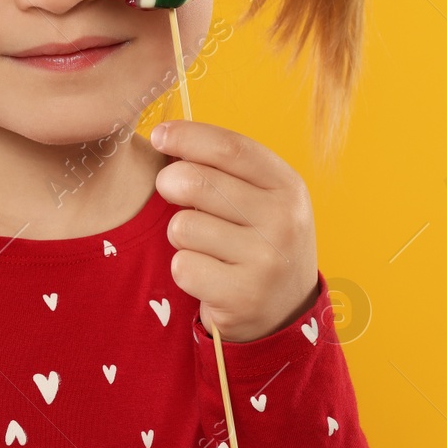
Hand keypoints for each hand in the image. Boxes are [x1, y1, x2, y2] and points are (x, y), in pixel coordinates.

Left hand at [150, 119, 319, 342]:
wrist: (283, 312)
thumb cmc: (256, 241)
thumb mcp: (259, 198)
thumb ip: (223, 168)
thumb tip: (167, 136)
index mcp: (288, 187)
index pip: (231, 148)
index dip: (187, 136)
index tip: (158, 135)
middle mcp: (284, 221)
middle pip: (197, 182)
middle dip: (169, 182)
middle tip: (169, 190)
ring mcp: (267, 261)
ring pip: (183, 226)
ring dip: (179, 235)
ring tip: (202, 245)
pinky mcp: (243, 296)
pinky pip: (182, 266)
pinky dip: (184, 270)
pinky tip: (207, 276)